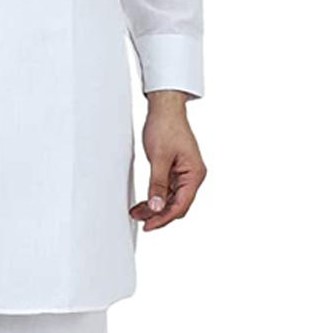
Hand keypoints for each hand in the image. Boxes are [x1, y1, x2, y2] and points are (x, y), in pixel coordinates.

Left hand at [129, 90, 205, 230]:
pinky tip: (144, 201)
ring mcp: (184, 173)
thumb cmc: (165, 126)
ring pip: (171, 198)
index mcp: (194, 174)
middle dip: (158, 213)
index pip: (181, 205)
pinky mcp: (175, 169)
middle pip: (177, 204)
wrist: (164, 107)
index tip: (149, 225)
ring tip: (137, 212)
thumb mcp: (158, 157)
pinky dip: (155, 195)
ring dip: (155, 206)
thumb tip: (157, 207)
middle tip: (140, 220)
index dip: (164, 218)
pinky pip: (166, 188)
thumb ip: (158, 184)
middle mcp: (192, 175)